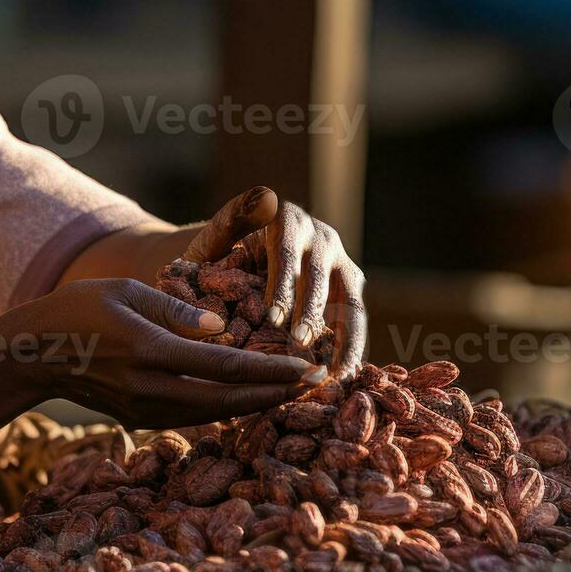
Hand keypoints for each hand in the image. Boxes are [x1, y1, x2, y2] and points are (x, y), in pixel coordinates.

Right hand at [0, 278, 321, 429]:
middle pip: (229, 402)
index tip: (311, 368)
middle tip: (317, 384)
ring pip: (214, 415)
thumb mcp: (129, 292)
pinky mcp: (140, 417)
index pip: (228, 369)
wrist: (32, 353)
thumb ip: (179, 309)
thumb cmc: (79, 309)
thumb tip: (226, 330)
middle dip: (276, 395)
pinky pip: (195, 416)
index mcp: (151, 353)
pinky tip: (249, 396)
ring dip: (256, 405)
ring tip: (292, 390)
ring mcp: (145, 410)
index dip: (274, 372)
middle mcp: (152, 389)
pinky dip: (228, 407)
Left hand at [183, 186, 366, 380]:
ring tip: (334, 372)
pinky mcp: (349, 287)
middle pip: (322, 279)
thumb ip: (231, 220)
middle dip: (312, 314)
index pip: (289, 255)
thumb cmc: (216, 253)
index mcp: (289, 220)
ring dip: (345, 338)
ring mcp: (339, 263)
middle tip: (299, 345)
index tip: (272, 319)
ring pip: (350, 302)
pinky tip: (343, 375)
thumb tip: (263, 197)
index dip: (283, 287)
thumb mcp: (215, 235)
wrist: (230, 260)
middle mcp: (321, 237)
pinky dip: (351, 347)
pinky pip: (355, 318)